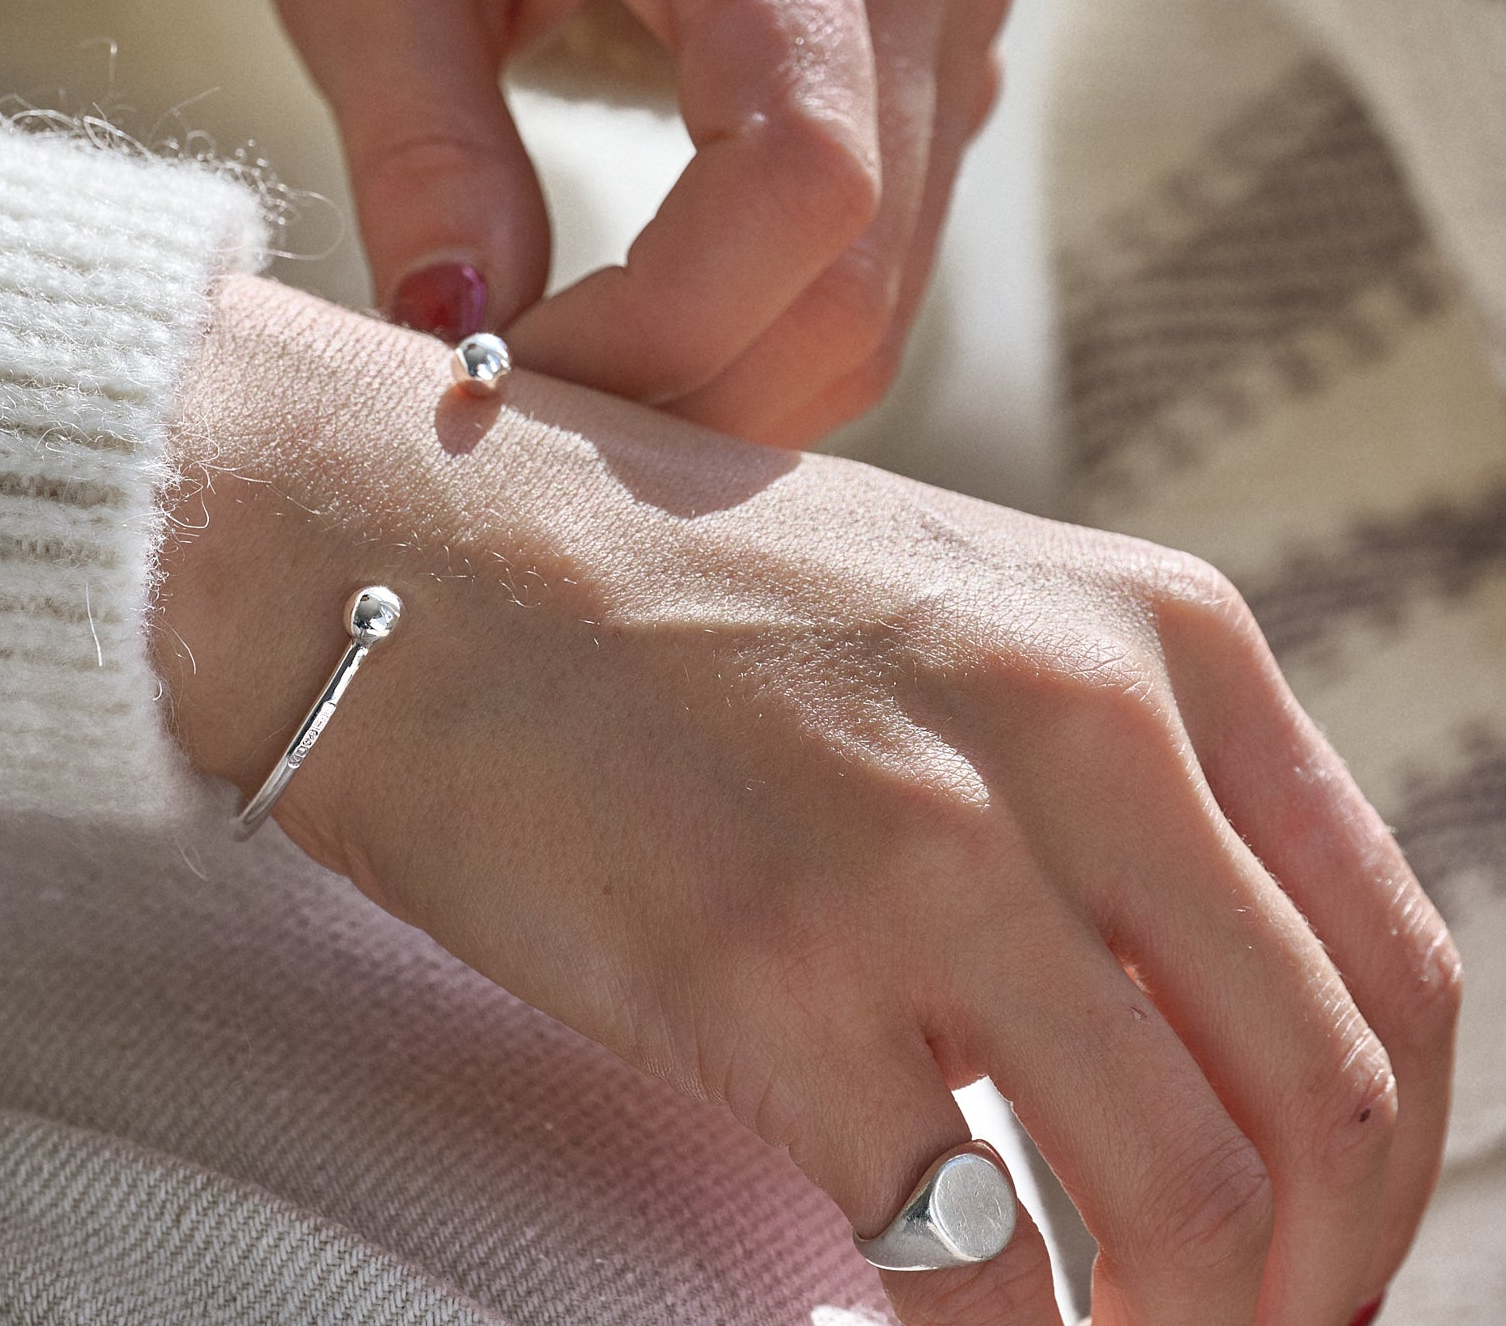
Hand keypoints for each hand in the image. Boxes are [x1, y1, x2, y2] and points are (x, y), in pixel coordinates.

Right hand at [159, 277, 1458, 1325]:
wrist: (403, 543)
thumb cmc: (655, 591)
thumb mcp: (944, 619)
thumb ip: (1098, 786)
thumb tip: (1193, 1041)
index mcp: (1156, 635)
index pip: (1391, 965)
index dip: (1382, 1173)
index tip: (1305, 1257)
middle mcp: (1082, 724)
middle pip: (1327, 1105)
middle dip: (1299, 1286)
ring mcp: (931, 847)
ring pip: (1185, 1211)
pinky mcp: (775, 975)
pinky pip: (966, 1265)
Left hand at [269, 0, 1016, 446]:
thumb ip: (417, 146)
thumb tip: (456, 341)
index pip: (799, 180)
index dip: (661, 330)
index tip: (501, 373)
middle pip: (860, 275)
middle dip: (685, 397)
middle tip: (520, 421)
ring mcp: (960, 1)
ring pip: (884, 296)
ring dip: (723, 385)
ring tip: (568, 375)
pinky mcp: (944, 59)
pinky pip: (885, 261)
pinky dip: (765, 333)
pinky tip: (648, 323)